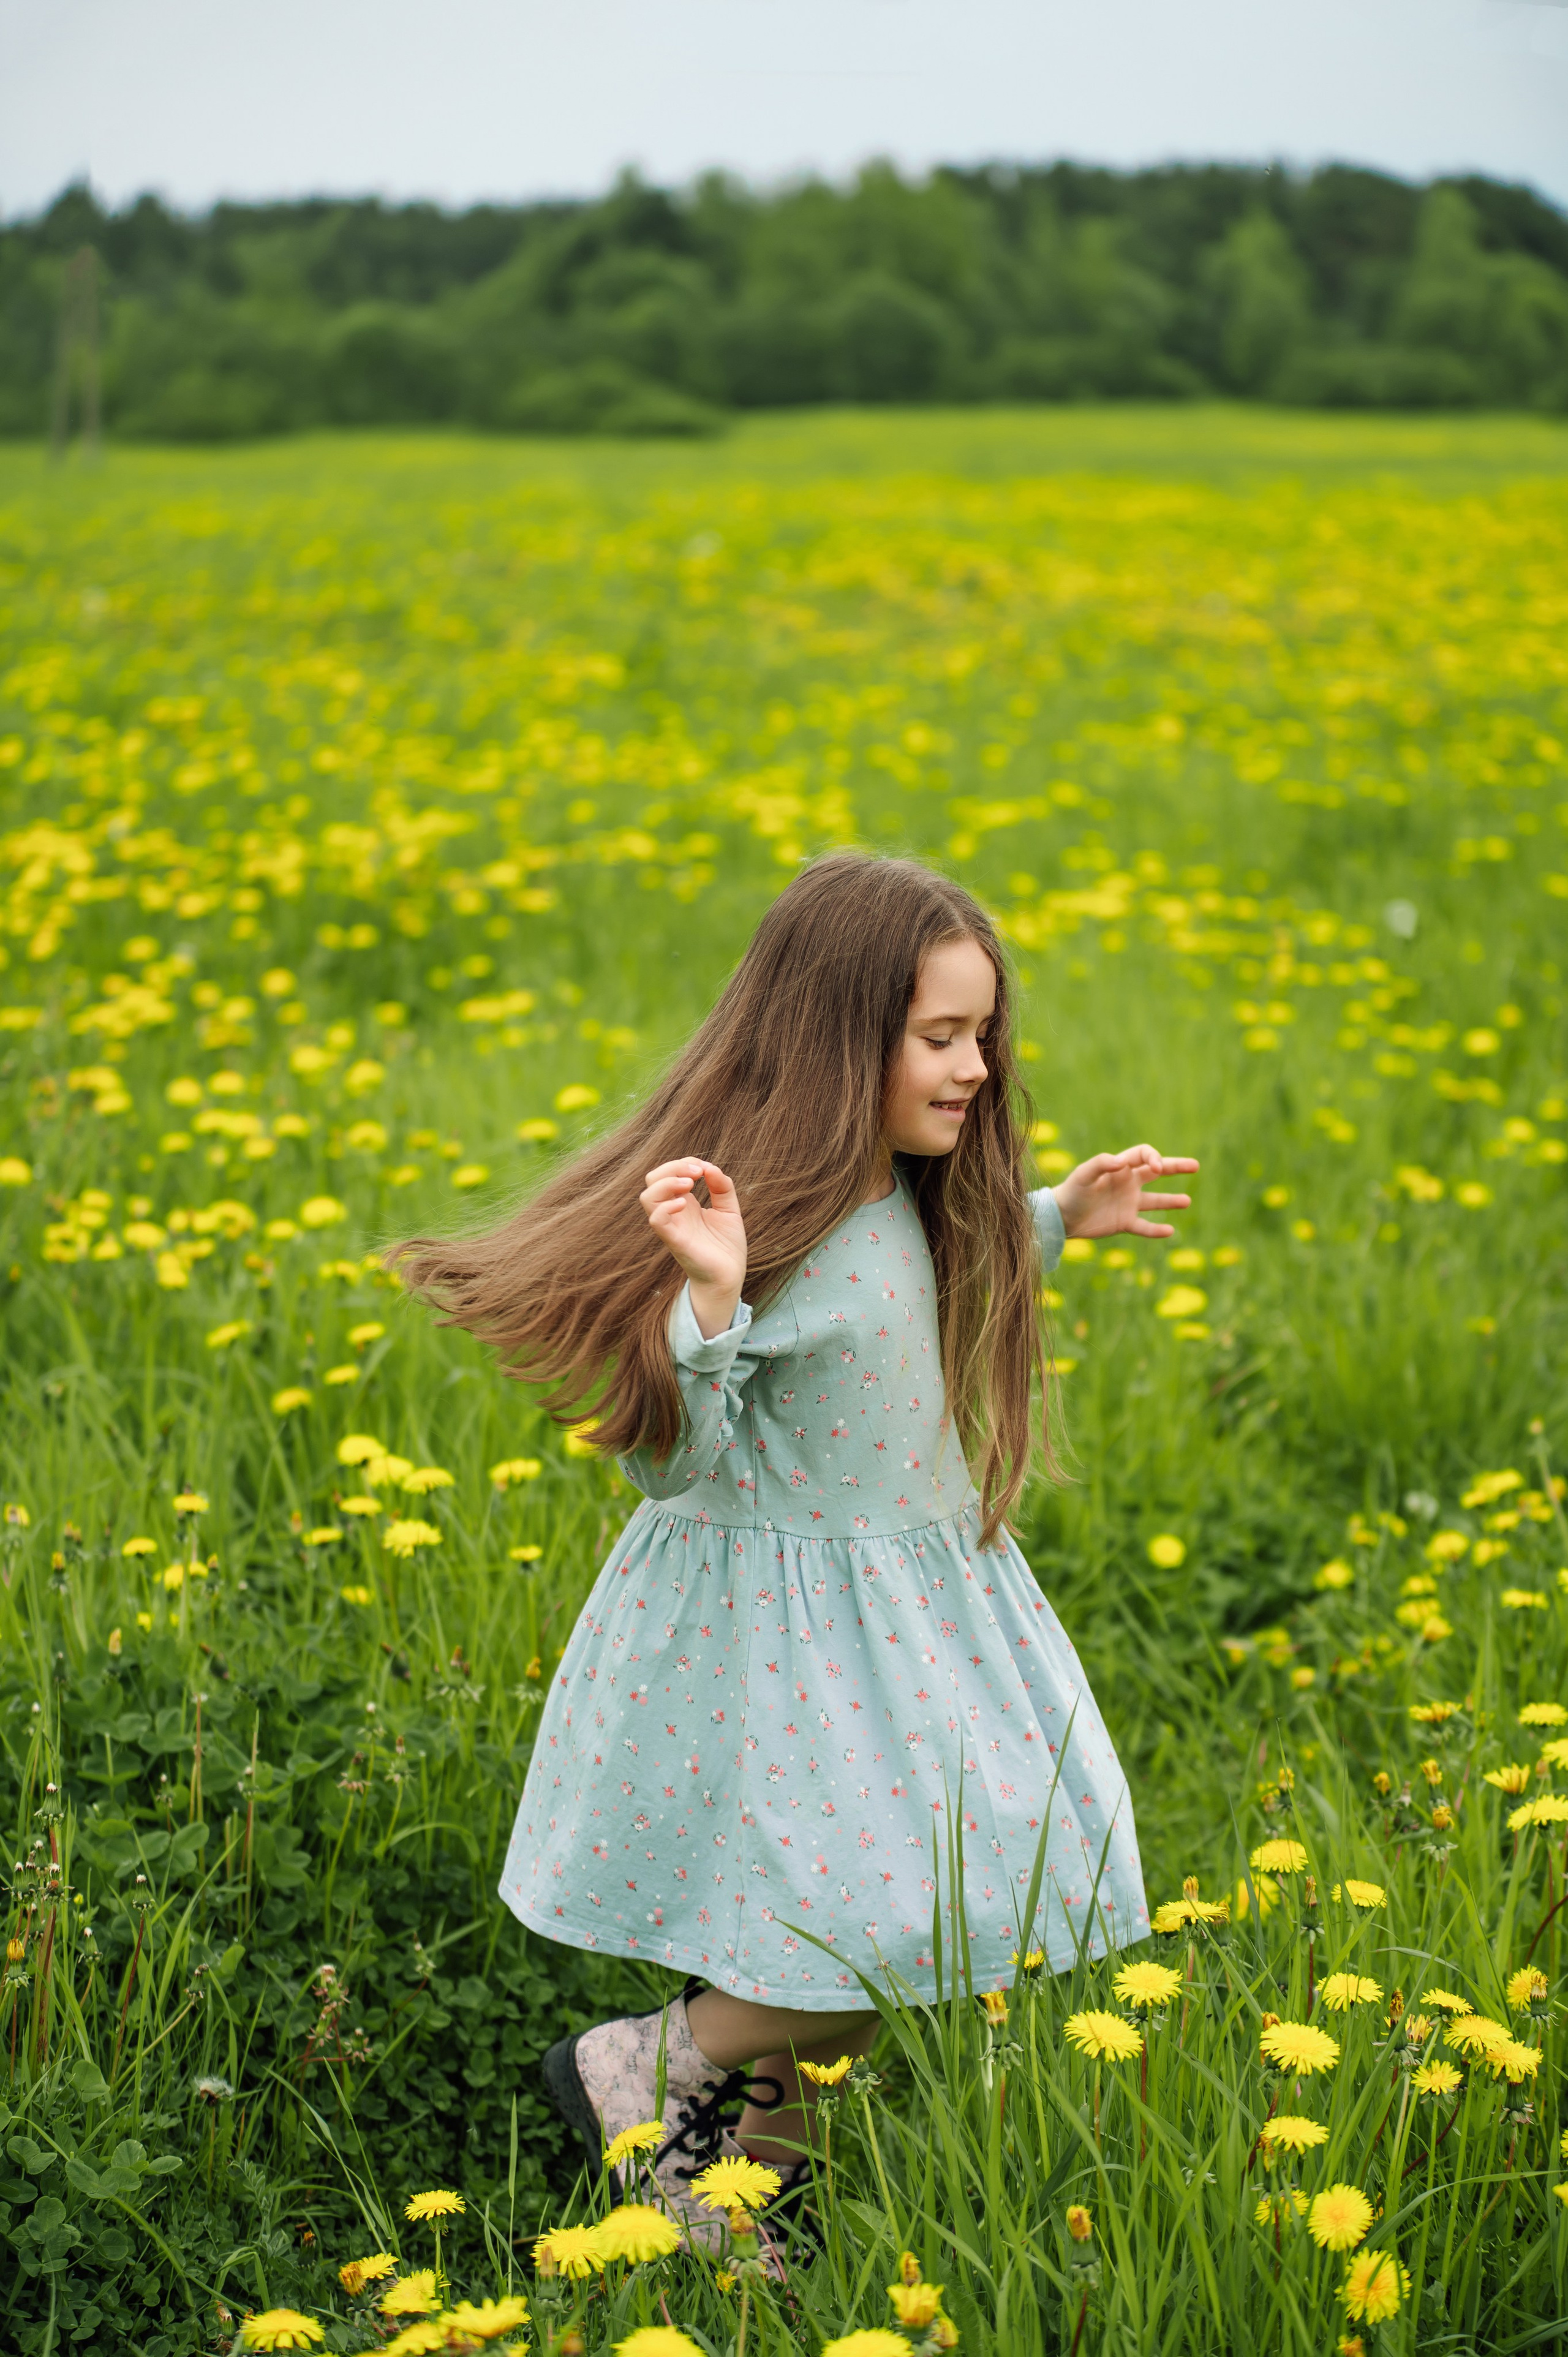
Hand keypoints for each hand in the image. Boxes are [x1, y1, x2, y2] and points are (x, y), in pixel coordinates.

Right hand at [640, 1158, 747, 1337]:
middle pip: (652, 1179)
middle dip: (673, 1167)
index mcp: (684, 1202)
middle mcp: (673, 1212)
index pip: (668, 1173)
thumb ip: (722, 1187)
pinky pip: (656, 1220)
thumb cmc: (726, 1246)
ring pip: (647, 1197)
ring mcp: (671, 1226)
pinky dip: (666, 1207)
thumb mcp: (729, 1209)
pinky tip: (685, 1205)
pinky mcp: (674, 1241)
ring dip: (667, 1183)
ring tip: (690, 1185)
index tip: (706, 1168)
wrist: (729, 1276)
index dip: (685, 1163)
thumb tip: (711, 1167)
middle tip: (697, 1173)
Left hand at [1052, 1143, 1198, 1240]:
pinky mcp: (1124, 1222)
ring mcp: (1128, 1203)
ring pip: (1155, 1201)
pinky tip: (1170, 1231)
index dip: (1154, 1157)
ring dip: (1171, 1201)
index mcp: (1120, 1168)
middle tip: (1195, 1166)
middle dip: (1175, 1167)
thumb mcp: (1083, 1175)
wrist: (1060, 1217)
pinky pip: (1145, 1227)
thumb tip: (1124, 1161)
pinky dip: (1156, 1230)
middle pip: (1156, 1172)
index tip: (1157, 1168)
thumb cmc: (1071, 1191)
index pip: (1144, 1155)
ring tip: (1187, 1201)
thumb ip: (1102, 1164)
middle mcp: (1127, 1183)